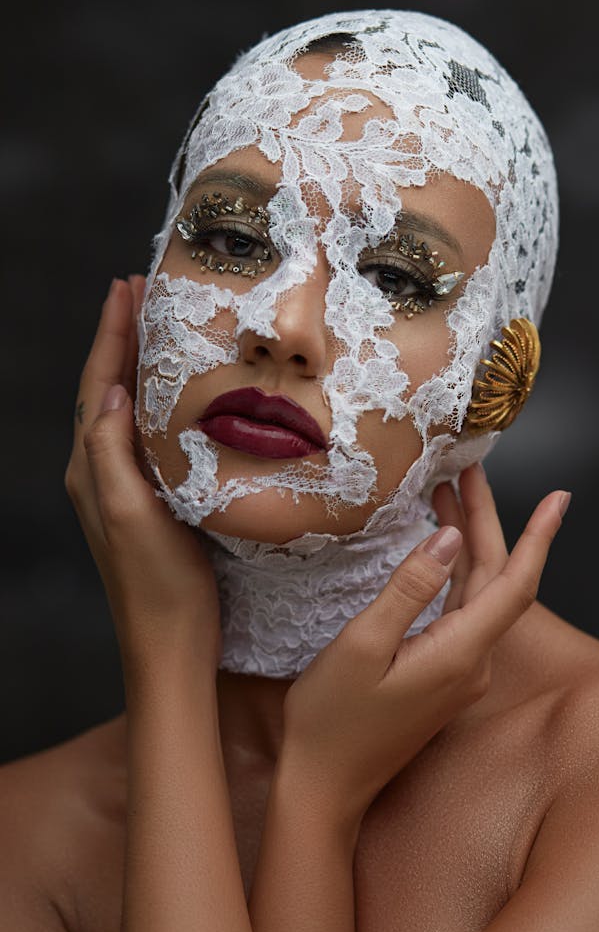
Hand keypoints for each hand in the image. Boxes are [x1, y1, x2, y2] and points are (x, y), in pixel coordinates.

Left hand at [65, 277, 219, 671]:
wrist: (171, 644)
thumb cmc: (158, 585)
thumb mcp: (130, 513)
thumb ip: (111, 451)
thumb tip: (113, 388)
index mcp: (90, 469)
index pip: (96, 384)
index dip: (110, 333)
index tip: (127, 286)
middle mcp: (98, 474)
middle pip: (105, 389)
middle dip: (120, 339)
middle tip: (142, 293)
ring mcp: (121, 490)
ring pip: (123, 411)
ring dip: (135, 366)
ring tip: (156, 331)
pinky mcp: (147, 505)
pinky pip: (143, 437)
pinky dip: (153, 404)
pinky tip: (174, 400)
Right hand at [281, 465, 569, 824]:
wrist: (325, 786)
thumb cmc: (333, 720)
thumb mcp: (362, 646)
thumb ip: (409, 590)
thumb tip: (448, 538)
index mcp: (460, 653)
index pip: (516, 584)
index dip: (540, 537)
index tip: (559, 498)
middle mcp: (472, 662)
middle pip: (496, 580)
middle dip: (487, 520)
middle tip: (469, 469)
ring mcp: (459, 672)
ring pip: (477, 593)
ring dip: (467, 542)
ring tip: (448, 492)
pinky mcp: (441, 675)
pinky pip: (458, 612)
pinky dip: (452, 572)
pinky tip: (437, 548)